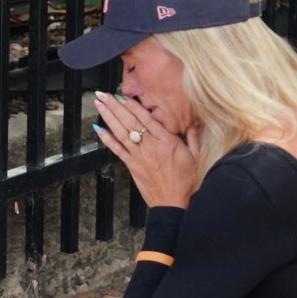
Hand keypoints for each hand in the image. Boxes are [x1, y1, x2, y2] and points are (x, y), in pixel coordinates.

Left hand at [92, 90, 199, 207]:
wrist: (174, 203)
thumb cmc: (187, 182)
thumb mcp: (197, 156)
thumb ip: (195, 136)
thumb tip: (195, 121)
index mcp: (166, 141)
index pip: (147, 118)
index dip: (133, 105)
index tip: (124, 95)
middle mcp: (150, 146)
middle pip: (130, 122)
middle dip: (115, 106)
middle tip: (104, 94)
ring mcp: (139, 156)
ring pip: (121, 132)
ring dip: (108, 117)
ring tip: (99, 105)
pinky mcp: (132, 166)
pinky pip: (117, 150)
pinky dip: (107, 139)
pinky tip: (99, 129)